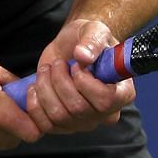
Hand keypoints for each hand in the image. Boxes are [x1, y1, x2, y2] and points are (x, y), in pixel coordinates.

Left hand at [20, 17, 135, 135]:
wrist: (70, 48)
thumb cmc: (87, 40)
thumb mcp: (94, 30)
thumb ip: (92, 40)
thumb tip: (83, 55)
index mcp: (122, 92)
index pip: (106, 100)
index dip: (85, 83)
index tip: (76, 65)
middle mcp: (106, 113)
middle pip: (78, 109)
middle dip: (60, 81)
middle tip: (58, 63)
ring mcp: (84, 123)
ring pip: (59, 116)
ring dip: (46, 88)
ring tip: (47, 70)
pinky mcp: (62, 127)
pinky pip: (43, 125)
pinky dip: (34, 104)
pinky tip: (37, 86)